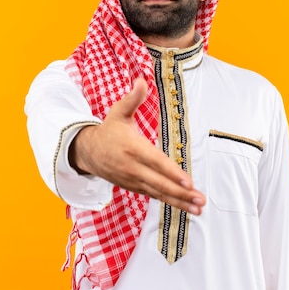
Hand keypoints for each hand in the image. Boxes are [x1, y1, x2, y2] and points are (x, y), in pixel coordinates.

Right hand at [70, 78, 205, 214]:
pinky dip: (171, 202)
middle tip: (200, 199)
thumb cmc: (108, 130)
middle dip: (182, 193)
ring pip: (160, 193)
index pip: (156, 162)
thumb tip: (141, 81)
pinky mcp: (136, 187)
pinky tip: (187, 207)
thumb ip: (132, 98)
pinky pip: (156, 196)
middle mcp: (134, 168)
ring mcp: (134, 180)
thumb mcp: (118, 112)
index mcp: (133, 148)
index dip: (172, 173)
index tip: (188, 181)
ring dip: (180, 202)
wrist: (88, 152)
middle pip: (160, 183)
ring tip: (198, 209)